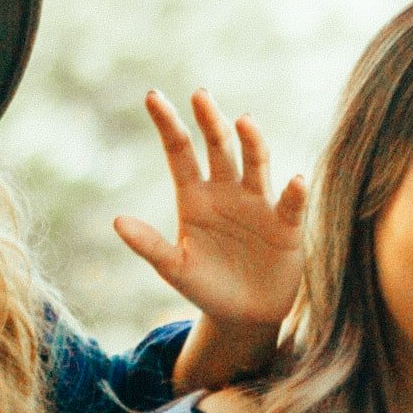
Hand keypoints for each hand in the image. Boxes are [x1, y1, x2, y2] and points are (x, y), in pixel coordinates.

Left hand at [111, 89, 306, 374]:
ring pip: (255, 163)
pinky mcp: (286, 224)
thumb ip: (149, 245)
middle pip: (218, 146)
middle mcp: (226, 190)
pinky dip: (295, 193)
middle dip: (210, 121)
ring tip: (244, 122)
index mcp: (194, 196)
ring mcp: (258, 203)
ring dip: (251, 142)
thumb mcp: (174, 269)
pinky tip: (296, 182)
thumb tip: (117, 221)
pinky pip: (291, 204)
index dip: (167, 124)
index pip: (179, 151)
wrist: (245, 316)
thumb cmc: (206, 289)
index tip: (153, 96)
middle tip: (199, 95)